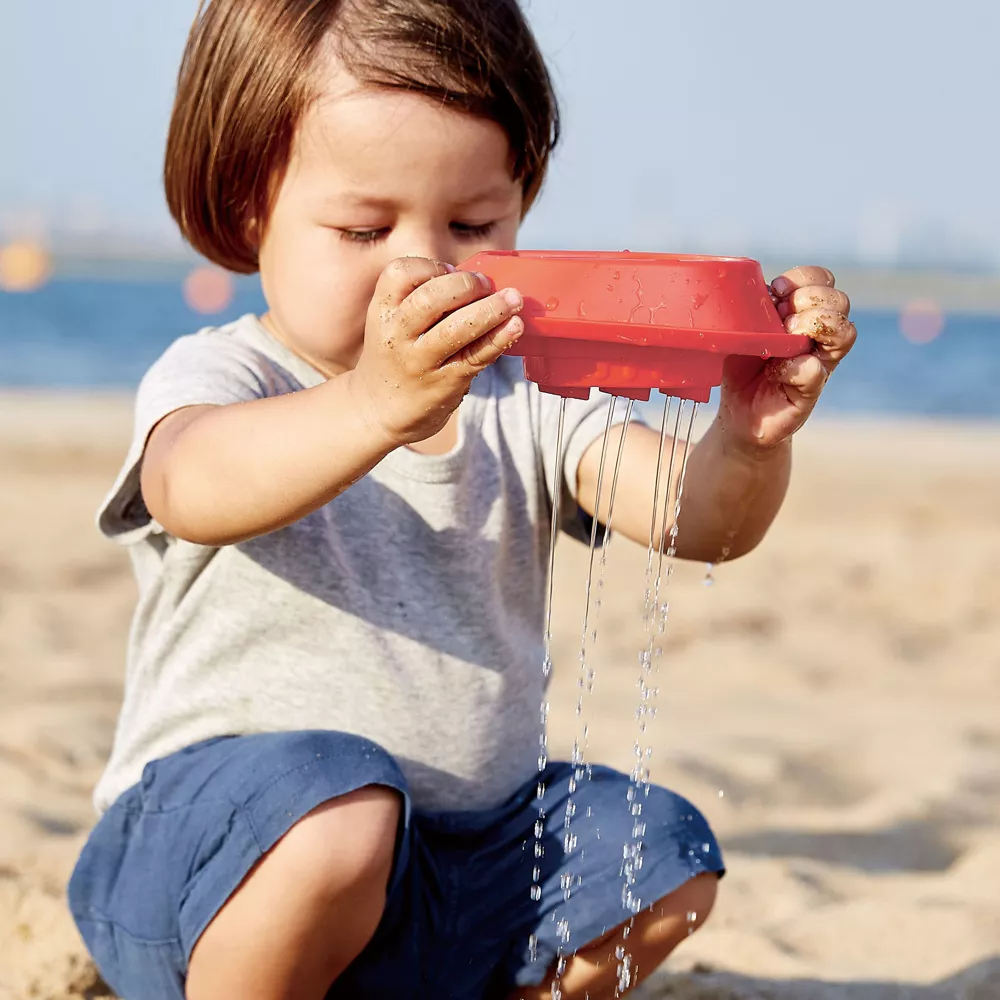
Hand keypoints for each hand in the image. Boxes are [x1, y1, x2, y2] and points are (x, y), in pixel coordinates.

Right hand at [350, 257, 523, 445]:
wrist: (380, 412)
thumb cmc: (395, 359)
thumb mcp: (391, 325)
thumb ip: (422, 302)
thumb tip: (476, 280)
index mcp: (382, 312)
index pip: (399, 273)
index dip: (430, 266)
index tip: (449, 271)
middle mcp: (397, 335)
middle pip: (429, 298)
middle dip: (464, 284)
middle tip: (485, 284)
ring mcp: (421, 362)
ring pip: (456, 328)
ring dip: (491, 309)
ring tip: (513, 299)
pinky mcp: (446, 383)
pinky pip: (476, 356)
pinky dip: (499, 338)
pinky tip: (515, 326)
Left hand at [717, 265, 856, 452]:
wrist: (739, 411)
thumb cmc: (743, 367)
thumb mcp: (744, 330)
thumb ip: (756, 309)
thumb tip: (764, 293)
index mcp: (807, 314)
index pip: (825, 281)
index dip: (804, 278)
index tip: (776, 289)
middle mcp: (821, 337)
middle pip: (840, 301)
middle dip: (809, 299)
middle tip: (781, 317)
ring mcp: (821, 363)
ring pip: (845, 332)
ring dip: (813, 326)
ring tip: (785, 337)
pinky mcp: (810, 391)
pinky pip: (815, 370)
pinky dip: (793, 366)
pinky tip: (774, 370)